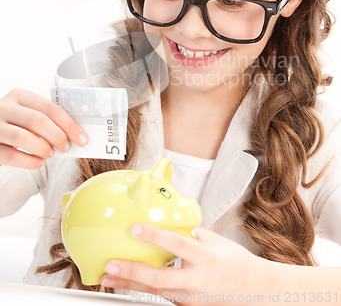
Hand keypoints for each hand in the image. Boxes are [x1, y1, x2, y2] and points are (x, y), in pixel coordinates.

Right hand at [0, 88, 87, 168]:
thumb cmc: (14, 124)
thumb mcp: (27, 114)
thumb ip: (46, 118)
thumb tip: (75, 133)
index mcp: (20, 96)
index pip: (50, 107)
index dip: (69, 124)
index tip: (82, 139)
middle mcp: (5, 107)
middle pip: (38, 120)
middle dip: (58, 136)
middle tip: (66, 147)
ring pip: (22, 137)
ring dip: (43, 148)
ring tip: (51, 154)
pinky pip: (12, 155)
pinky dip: (30, 161)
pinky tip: (39, 162)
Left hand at [101, 224, 264, 304]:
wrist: (254, 290)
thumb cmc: (234, 261)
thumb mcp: (215, 241)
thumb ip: (191, 232)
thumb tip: (167, 219)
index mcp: (205, 257)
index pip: (177, 244)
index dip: (155, 237)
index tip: (135, 228)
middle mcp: (196, 279)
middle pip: (160, 279)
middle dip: (133, 272)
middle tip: (110, 263)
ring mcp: (191, 298)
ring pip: (156, 293)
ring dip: (129, 285)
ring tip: (107, 278)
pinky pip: (161, 299)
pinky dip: (141, 291)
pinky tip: (124, 284)